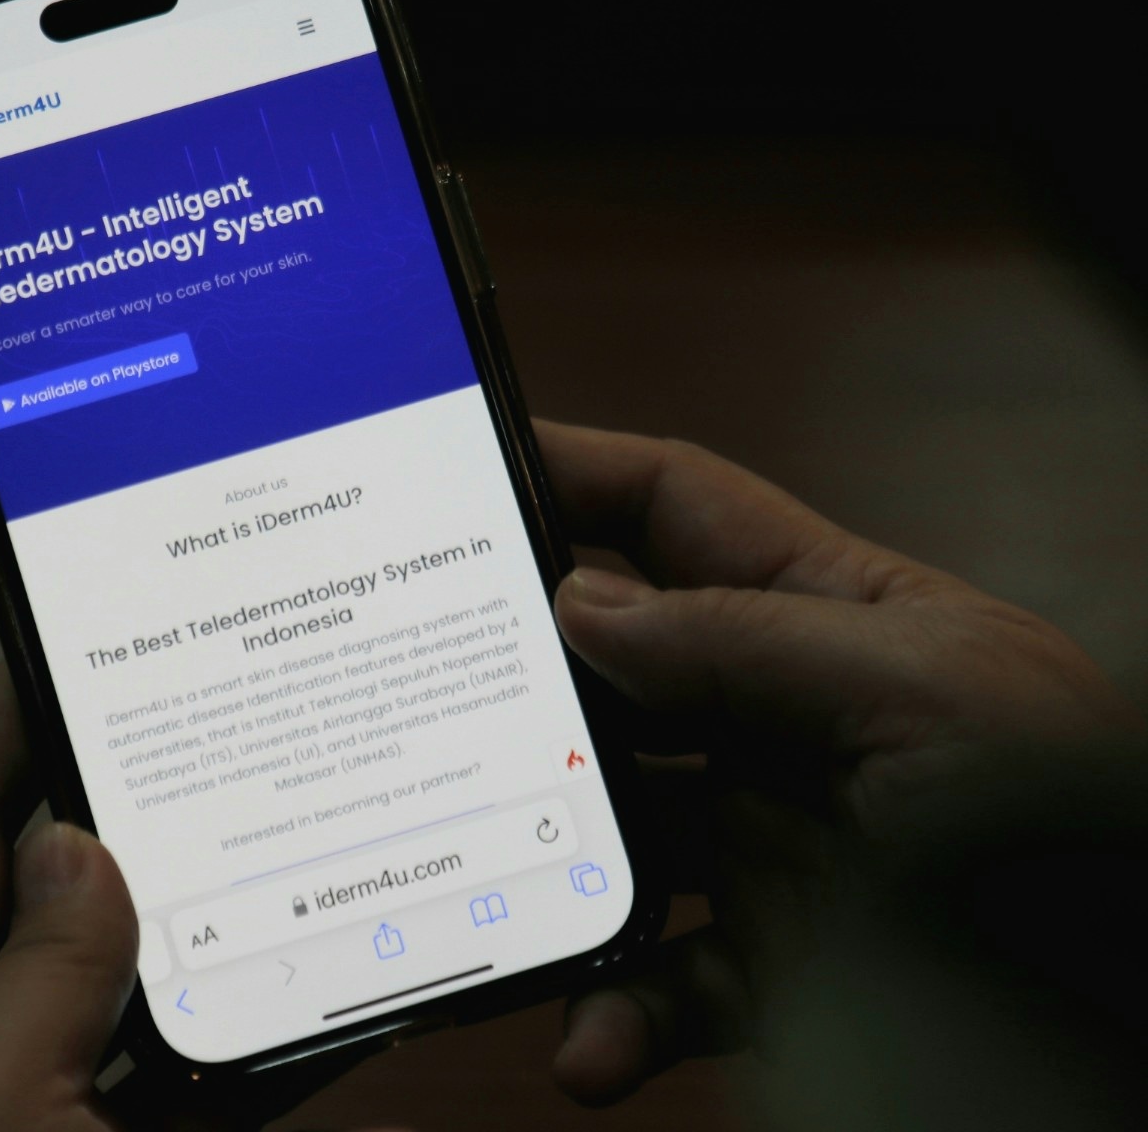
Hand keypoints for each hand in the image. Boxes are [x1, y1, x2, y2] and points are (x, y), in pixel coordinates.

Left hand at [0, 670, 402, 1131]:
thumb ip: (22, 979)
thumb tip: (82, 847)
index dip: (2, 728)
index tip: (69, 638)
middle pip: (66, 879)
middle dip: (130, 791)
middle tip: (214, 702)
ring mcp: (87, 1103)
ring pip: (156, 958)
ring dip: (221, 887)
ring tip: (289, 794)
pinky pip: (232, 1054)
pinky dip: (285, 1001)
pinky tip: (340, 948)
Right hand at [533, 421, 1142, 1105]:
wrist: (1139, 1015)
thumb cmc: (1082, 818)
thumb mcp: (928, 693)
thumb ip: (747, 642)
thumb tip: (585, 603)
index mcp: (836, 616)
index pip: (677, 512)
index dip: (574, 472)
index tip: (467, 459)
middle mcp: (783, 719)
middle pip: (615, 669)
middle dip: (525, 675)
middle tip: (428, 683)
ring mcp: (768, 839)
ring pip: (612, 834)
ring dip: (544, 866)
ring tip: (485, 889)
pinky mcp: (771, 958)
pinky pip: (659, 980)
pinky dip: (612, 1013)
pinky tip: (589, 1045)